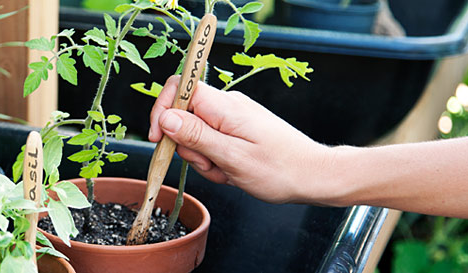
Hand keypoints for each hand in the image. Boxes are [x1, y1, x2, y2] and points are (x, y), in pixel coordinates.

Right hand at [149, 76, 337, 203]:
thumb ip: (196, 136)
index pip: (179, 88)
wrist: (314, 176)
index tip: (158, 138)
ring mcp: (233, 117)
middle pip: (184, 118)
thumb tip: (165, 117)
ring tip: (228, 171)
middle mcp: (228, 105)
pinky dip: (216, 160)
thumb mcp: (231, 157)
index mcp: (225, 106)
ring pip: (197, 135)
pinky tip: (233, 171)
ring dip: (205, 159)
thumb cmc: (280, 169)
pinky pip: (212, 142)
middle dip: (190, 148)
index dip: (161, 111)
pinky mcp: (237, 129)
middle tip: (213, 165)